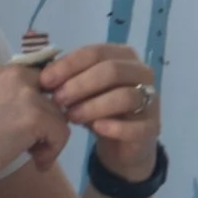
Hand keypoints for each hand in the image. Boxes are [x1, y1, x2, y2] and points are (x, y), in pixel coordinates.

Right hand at [0, 63, 70, 184]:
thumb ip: (5, 102)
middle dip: (48, 120)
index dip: (38, 106)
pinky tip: (38, 163)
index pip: (36, 81)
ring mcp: (27, 93)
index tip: (28, 128)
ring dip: (50, 140)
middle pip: (51, 96)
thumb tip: (30, 114)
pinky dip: (54, 151)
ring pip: (59, 116)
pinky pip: (62, 133)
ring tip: (34, 157)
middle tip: (34, 143)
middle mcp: (14, 75)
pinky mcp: (36, 115)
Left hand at [40, 44, 161, 180]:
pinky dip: (114, 127)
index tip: (45, 80)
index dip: (68, 65)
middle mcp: (141, 73)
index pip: (95, 52)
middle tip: (57, 100)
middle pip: (112, 70)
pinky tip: (97, 128)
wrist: (121, 144)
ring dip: (93, 106)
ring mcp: (151, 99)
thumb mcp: (81, 90)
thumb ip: (68, 79)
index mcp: (123, 56)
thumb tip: (44, 75)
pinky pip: (136, 126)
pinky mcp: (153, 126)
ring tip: (71, 117)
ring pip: (124, 96)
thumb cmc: (99, 109)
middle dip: (80, 85)